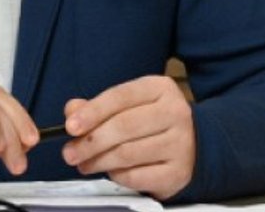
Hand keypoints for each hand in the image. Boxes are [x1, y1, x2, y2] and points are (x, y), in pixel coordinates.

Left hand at [60, 75, 195, 198]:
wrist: (193, 145)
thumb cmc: (154, 123)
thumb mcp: (130, 105)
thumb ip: (98, 107)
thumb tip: (72, 111)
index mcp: (160, 88)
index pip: (121, 96)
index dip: (92, 111)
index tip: (70, 126)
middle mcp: (175, 112)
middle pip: (123, 126)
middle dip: (90, 142)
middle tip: (70, 152)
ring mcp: (180, 143)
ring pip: (127, 153)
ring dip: (99, 161)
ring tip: (85, 164)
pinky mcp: (178, 171)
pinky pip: (136, 176)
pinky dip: (117, 176)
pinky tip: (111, 171)